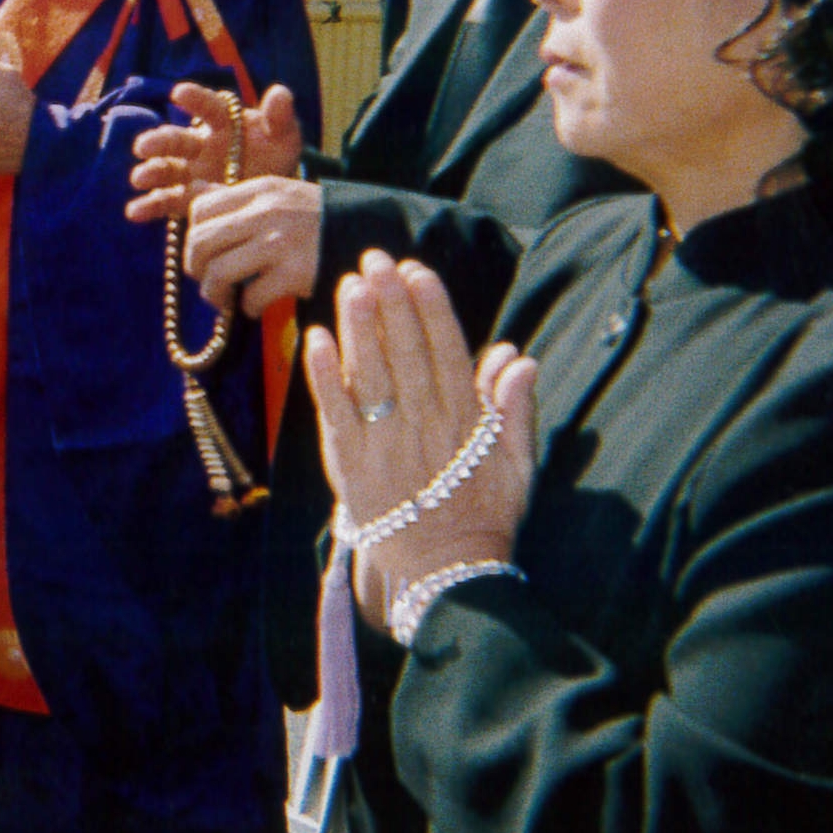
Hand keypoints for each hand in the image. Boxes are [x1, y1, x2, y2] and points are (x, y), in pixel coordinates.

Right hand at [126, 82, 306, 222]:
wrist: (271, 191)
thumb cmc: (275, 156)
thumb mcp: (285, 137)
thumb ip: (281, 117)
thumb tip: (281, 93)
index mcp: (223, 124)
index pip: (209, 108)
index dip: (195, 99)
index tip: (179, 93)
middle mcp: (200, 145)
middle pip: (178, 140)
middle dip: (160, 142)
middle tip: (143, 146)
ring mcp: (191, 172)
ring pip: (167, 169)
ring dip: (151, 172)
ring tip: (139, 178)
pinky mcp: (187, 198)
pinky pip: (166, 201)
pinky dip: (149, 206)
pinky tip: (135, 211)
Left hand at [179, 175, 321, 316]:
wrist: (374, 235)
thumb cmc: (319, 220)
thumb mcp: (280, 194)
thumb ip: (238, 197)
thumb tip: (194, 193)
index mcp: (260, 189)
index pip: (200, 209)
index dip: (192, 236)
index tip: (202, 253)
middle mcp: (266, 211)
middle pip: (201, 241)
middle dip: (196, 268)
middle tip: (207, 281)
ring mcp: (280, 242)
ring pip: (218, 271)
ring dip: (214, 293)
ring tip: (225, 299)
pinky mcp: (295, 273)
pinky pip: (251, 297)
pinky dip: (247, 308)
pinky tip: (256, 307)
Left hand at [301, 251, 536, 624]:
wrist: (445, 575)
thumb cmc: (481, 516)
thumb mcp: (516, 464)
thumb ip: (516, 409)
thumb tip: (518, 355)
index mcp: (466, 421)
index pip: (447, 350)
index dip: (430, 307)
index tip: (416, 270)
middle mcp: (426, 425)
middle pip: (406, 351)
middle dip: (391, 301)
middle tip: (374, 258)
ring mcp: (386, 443)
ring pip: (371, 373)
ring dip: (359, 325)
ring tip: (349, 284)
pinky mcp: (350, 464)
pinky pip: (335, 412)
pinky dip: (325, 374)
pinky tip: (315, 338)